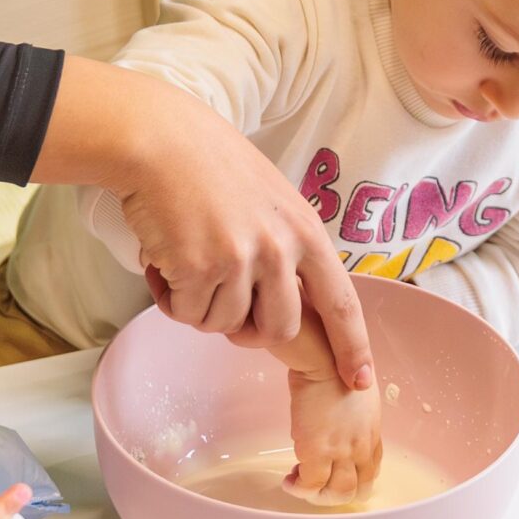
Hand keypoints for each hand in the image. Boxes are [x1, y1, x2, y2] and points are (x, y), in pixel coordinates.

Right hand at [46, 60, 373, 387]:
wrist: (158, 140)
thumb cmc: (207, 163)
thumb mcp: (270, 199)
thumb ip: (285, 244)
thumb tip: (286, 296)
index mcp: (305, 231)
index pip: (341, 301)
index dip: (352, 345)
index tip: (360, 379)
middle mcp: (280, 249)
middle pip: (278, 330)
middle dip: (248, 330)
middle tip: (218, 299)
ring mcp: (241, 261)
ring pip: (224, 325)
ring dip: (199, 306)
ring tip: (182, 262)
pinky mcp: (199, 269)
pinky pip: (187, 314)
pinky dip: (168, 297)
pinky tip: (160, 259)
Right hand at [286, 368, 383, 505]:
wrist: (325, 361)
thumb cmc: (338, 369)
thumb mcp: (359, 400)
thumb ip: (352, 422)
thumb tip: (332, 430)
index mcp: (371, 435)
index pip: (371, 472)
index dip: (352, 481)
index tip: (336, 477)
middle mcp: (361, 448)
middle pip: (356, 490)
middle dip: (335, 495)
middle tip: (317, 487)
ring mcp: (340, 452)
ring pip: (335, 494)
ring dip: (317, 495)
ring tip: (300, 484)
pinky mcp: (317, 452)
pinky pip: (309, 485)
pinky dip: (299, 488)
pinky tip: (290, 480)